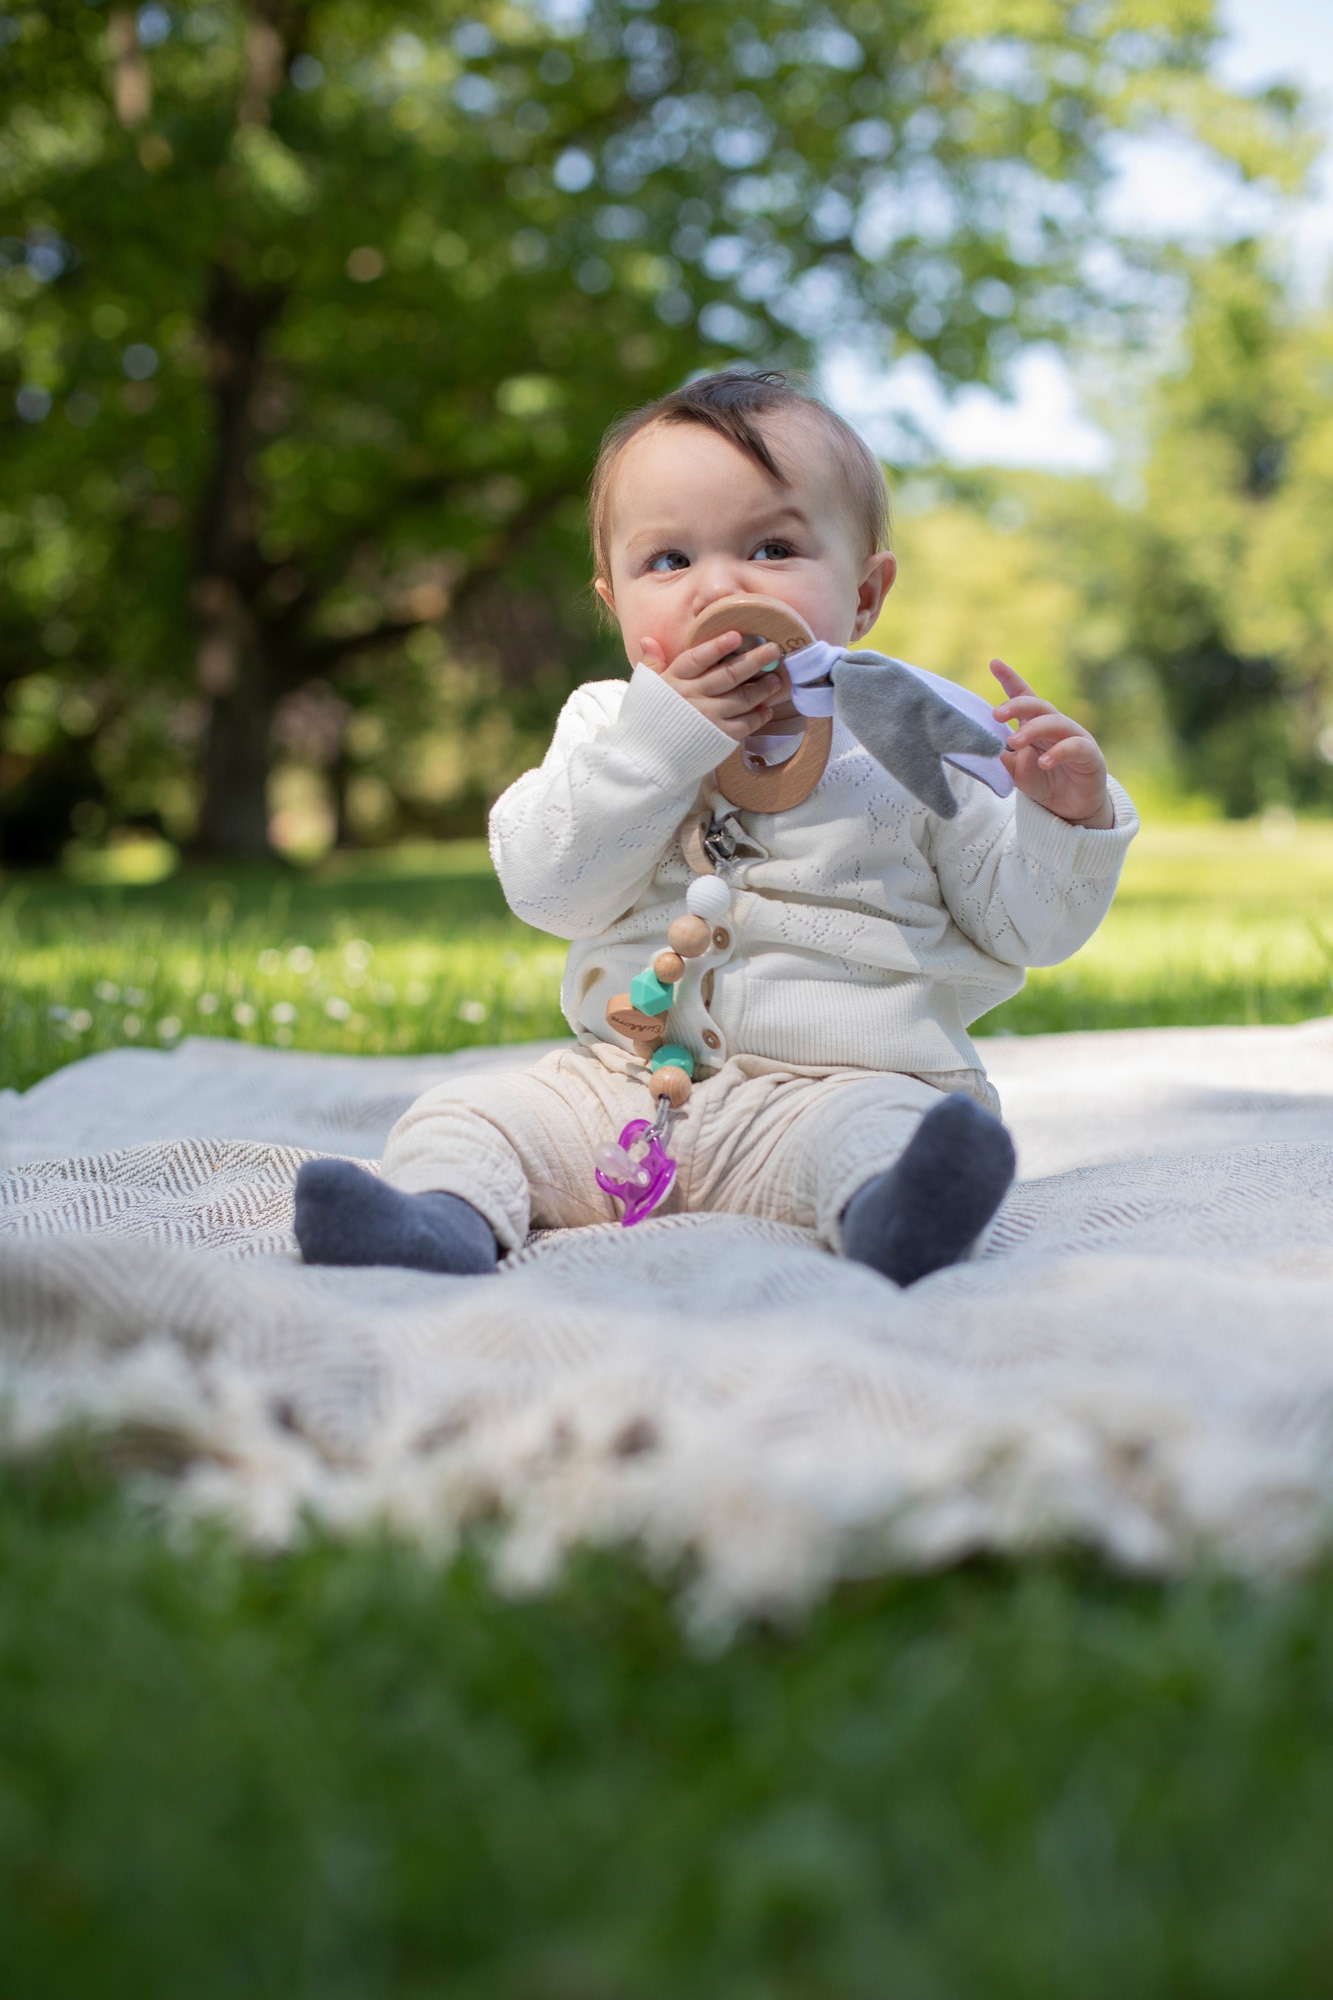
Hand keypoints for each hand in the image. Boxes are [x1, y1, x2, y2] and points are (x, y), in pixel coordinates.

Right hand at [640, 630, 789, 743]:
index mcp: (674, 680)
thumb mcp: (644, 689)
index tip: (737, 636)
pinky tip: (766, 709)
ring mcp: (708, 717)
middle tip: (773, 650)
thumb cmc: (646, 722)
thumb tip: (648, 640)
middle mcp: (693, 696)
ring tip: (776, 679)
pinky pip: (745, 724)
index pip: (698, 658)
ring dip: (762, 688)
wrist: (647, 761)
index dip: (718, 646)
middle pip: (728, 675)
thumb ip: (651, 663)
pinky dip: (758, 716)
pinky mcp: (719, 738)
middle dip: (754, 661)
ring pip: (742, 698)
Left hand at [990, 660, 1111, 828]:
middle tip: (997, 714)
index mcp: (1036, 724)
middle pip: (1039, 705)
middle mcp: (1056, 725)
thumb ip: (999, 756)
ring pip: (1056, 722)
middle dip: (1018, 705)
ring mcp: (1075, 737)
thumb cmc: (1043, 782)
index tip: (994, 664)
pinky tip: (1043, 762)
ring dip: (1033, 730)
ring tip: (1014, 742)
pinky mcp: (1089, 755)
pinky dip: (1058, 752)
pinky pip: (1075, 747)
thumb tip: (975, 744)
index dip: (1010, 679)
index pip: (1023, 696)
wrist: (1070, 809)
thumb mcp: (1014, 770)